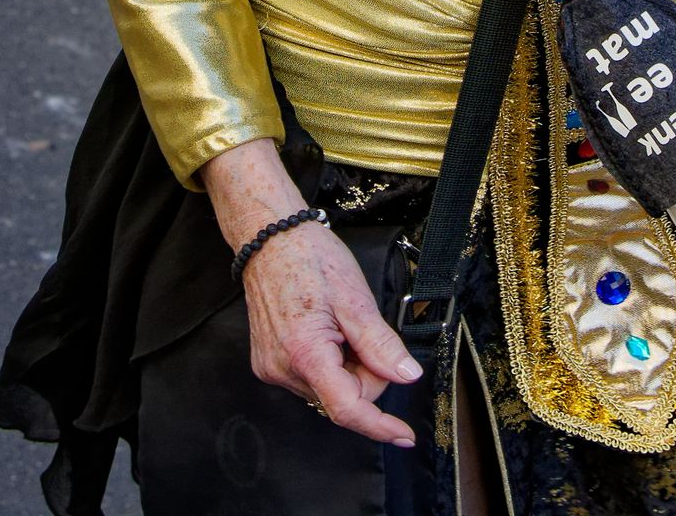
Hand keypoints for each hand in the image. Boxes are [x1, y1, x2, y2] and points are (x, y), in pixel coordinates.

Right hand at [201, 140, 423, 447]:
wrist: (269, 240)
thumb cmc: (309, 259)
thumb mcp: (355, 298)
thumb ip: (380, 344)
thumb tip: (406, 376)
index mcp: (305, 353)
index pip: (347, 408)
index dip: (379, 425)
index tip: (404, 435)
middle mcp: (282, 369)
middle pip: (342, 397)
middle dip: (364, 374)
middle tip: (363, 332)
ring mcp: (272, 368)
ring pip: (328, 390)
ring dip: (346, 367)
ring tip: (339, 326)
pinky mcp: (268, 364)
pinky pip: (312, 379)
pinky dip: (329, 363)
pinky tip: (325, 332)